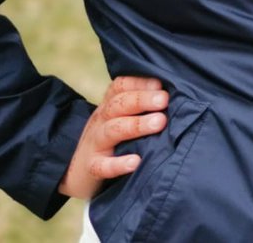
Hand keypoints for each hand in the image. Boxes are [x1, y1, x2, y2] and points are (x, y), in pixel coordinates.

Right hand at [58, 76, 167, 199]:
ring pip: (113, 130)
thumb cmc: (112, 139)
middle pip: (119, 104)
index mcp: (110, 105)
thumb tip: (178, 93)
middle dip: (142, 99)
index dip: (139, 82)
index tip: (160, 83)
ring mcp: (95, 143)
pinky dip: (118, 164)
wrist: (74, 170)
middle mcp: (101, 120)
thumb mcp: (121, 117)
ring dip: (137, 125)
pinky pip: (102, 166)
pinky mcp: (92, 167)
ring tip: (160, 122)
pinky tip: (136, 162)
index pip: (120, 86)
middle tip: (164, 99)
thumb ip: (143, 105)